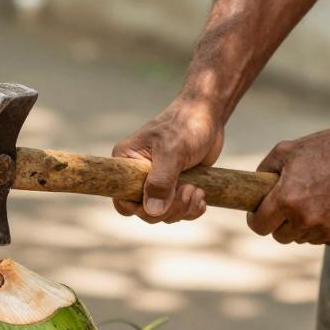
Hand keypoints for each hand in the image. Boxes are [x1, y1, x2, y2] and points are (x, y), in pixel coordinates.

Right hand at [111, 99, 225, 223]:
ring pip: (162, 214)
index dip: (141, 208)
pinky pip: (177, 210)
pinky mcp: (173, 187)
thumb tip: (153, 211)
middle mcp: (137, 176)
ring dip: (183, 208)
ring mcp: (156, 183)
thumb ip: (161, 181)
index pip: (122, 200)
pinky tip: (202, 195)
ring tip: (198, 190)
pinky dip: (191, 208)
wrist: (207, 115)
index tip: (164, 200)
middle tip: (190, 190)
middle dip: (169, 208)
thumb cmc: (186, 126)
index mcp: (126, 163)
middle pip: (145, 212)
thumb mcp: (172, 151)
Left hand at [248, 124, 329, 244]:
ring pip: (303, 239)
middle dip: (280, 222)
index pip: (259, 226)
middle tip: (291, 203)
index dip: (257, 218)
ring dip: (304, 225)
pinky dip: (326, 227)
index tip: (261, 212)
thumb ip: (263, 171)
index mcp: (287, 200)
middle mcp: (307, 220)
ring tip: (317, 199)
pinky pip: (325, 239)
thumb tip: (251, 189)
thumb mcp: (288, 150)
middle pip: (280, 236)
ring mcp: (328, 230)